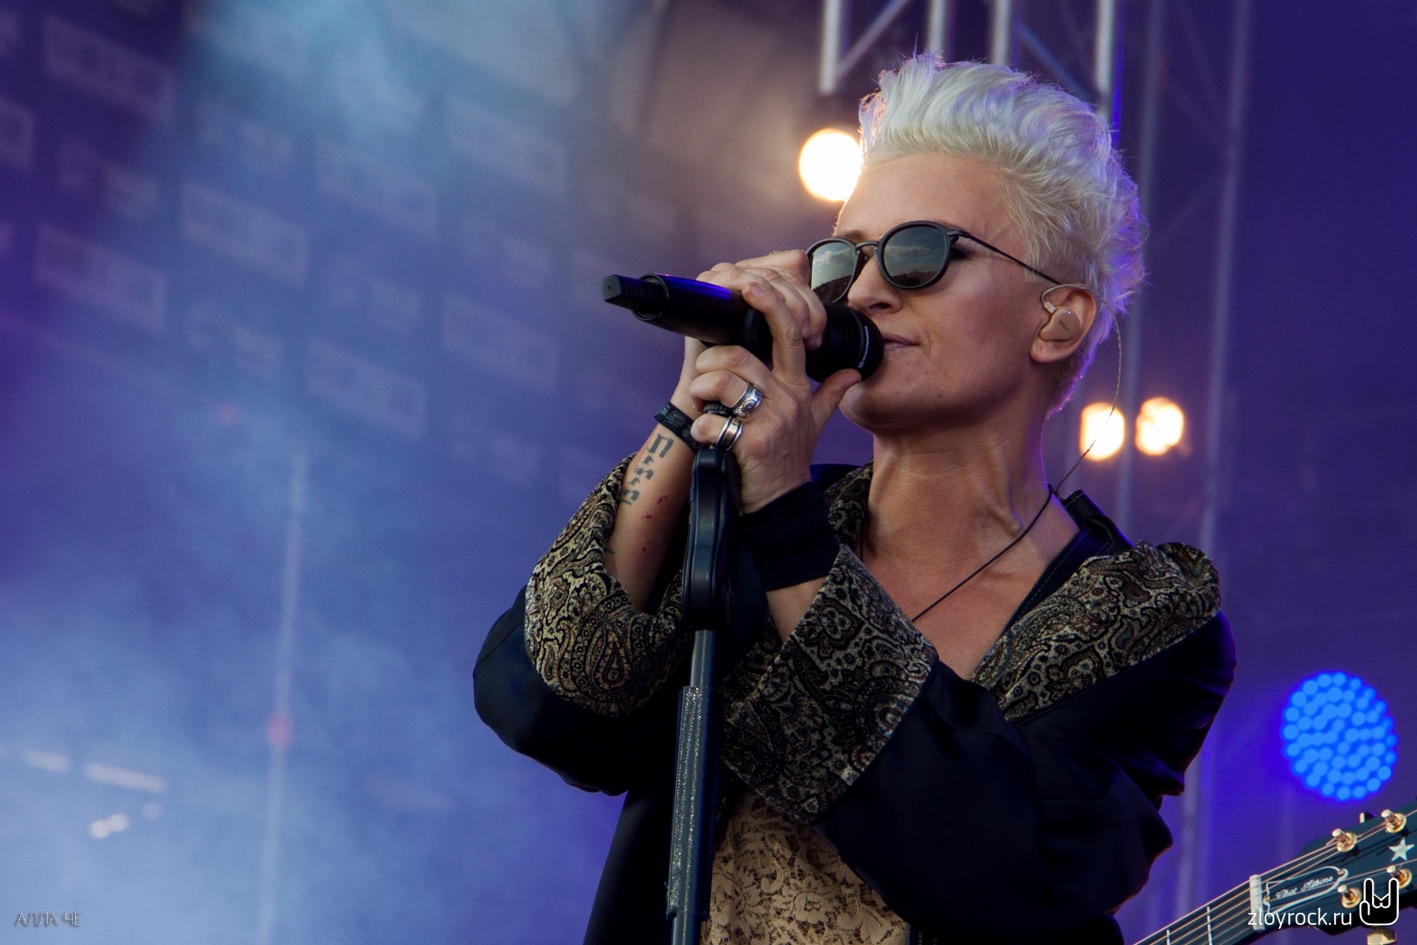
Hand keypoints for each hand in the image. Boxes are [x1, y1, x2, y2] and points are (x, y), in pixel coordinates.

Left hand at [684, 251, 860, 512]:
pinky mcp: (753, 444)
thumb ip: (829, 394)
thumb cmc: (788, 461)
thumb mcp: (814, 425)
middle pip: (743, 356)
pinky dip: (702, 429)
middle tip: (704, 380)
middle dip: (712, 362)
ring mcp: (772, 421)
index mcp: (796, 387)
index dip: (771, 304)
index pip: (789, 333)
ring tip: (705, 405)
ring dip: (704, 392)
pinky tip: (708, 438)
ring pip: (726, 383)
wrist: (780, 505)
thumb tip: (852, 371)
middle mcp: (788, 399)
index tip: (750, 284)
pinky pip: (714, 422)